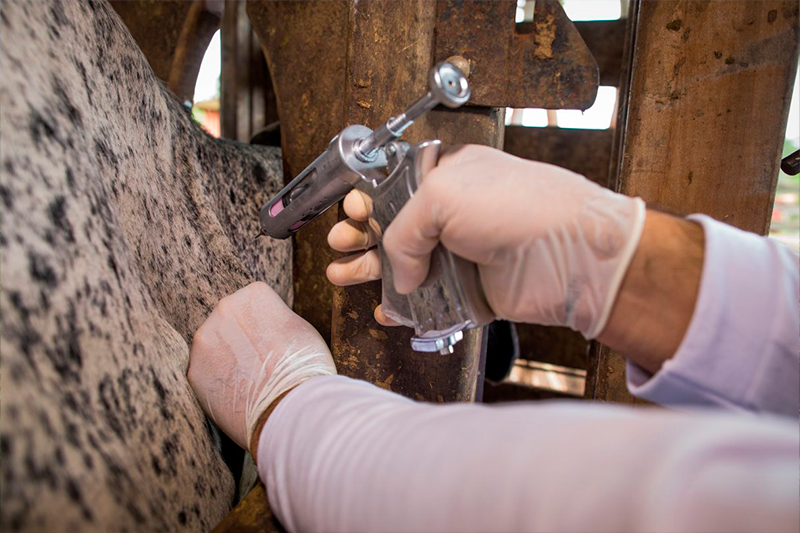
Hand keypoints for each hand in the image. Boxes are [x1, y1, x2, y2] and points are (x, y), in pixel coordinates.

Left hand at [188, 282, 335, 450]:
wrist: (292, 407)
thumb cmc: (305, 368)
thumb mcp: (301, 329)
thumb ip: (276, 320)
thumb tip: (267, 327)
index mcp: (254, 294)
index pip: (254, 303)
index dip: (266, 326)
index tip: (274, 343)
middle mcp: (224, 308)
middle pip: (230, 322)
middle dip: (241, 339)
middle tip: (260, 364)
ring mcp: (205, 339)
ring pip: (214, 347)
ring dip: (227, 360)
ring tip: (249, 382)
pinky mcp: (194, 370)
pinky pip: (205, 373)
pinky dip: (217, 383)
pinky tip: (237, 394)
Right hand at [327, 145, 644, 338]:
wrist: (570, 254)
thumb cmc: (518, 207)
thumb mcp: (442, 196)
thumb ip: (403, 230)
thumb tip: (399, 273)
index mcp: (450, 177)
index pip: (397, 186)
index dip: (370, 199)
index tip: (352, 211)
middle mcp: (456, 215)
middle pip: (394, 227)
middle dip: (361, 236)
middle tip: (341, 242)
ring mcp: (463, 255)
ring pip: (406, 266)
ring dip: (371, 271)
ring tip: (342, 274)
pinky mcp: (472, 292)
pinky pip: (429, 302)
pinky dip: (404, 308)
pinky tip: (384, 309)